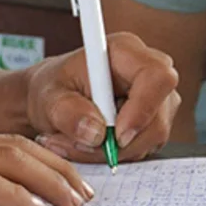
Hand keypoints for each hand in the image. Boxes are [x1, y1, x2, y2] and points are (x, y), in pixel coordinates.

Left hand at [28, 32, 179, 163]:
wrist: (53, 100)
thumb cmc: (53, 88)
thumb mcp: (48, 97)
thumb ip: (68, 112)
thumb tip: (96, 133)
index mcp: (126, 51)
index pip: (157, 77)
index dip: (143, 109)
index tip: (116, 135)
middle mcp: (148, 73)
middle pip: (157, 118)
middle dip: (119, 143)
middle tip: (81, 144)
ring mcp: (157, 100)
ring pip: (151, 139)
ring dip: (113, 151)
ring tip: (77, 141)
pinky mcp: (154, 123)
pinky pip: (144, 148)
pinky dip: (116, 155)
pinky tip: (92, 144)